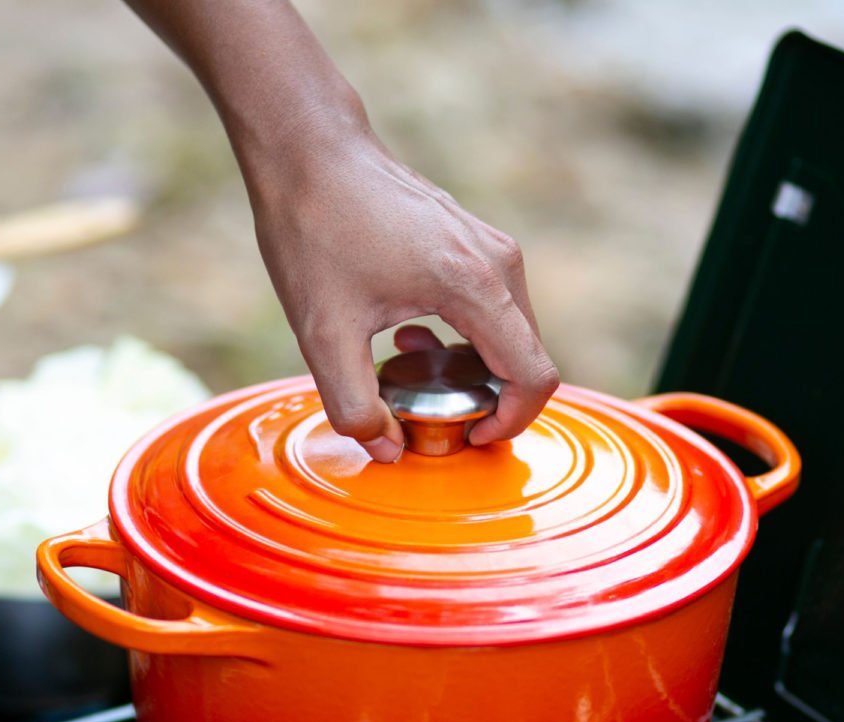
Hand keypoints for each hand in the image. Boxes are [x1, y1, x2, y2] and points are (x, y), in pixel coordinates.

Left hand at [248, 128, 558, 461]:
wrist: (308, 150)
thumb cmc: (314, 229)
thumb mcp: (322, 334)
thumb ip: (355, 405)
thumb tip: (388, 449)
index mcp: (475, 285)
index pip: (535, 376)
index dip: (511, 423)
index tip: (468, 437)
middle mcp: (499, 263)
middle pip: (527, 358)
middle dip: (487, 400)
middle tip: (427, 414)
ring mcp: (492, 246)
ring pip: (511, 335)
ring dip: (472, 369)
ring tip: (409, 366)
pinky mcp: (477, 241)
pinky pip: (494, 308)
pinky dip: (465, 338)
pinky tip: (410, 333)